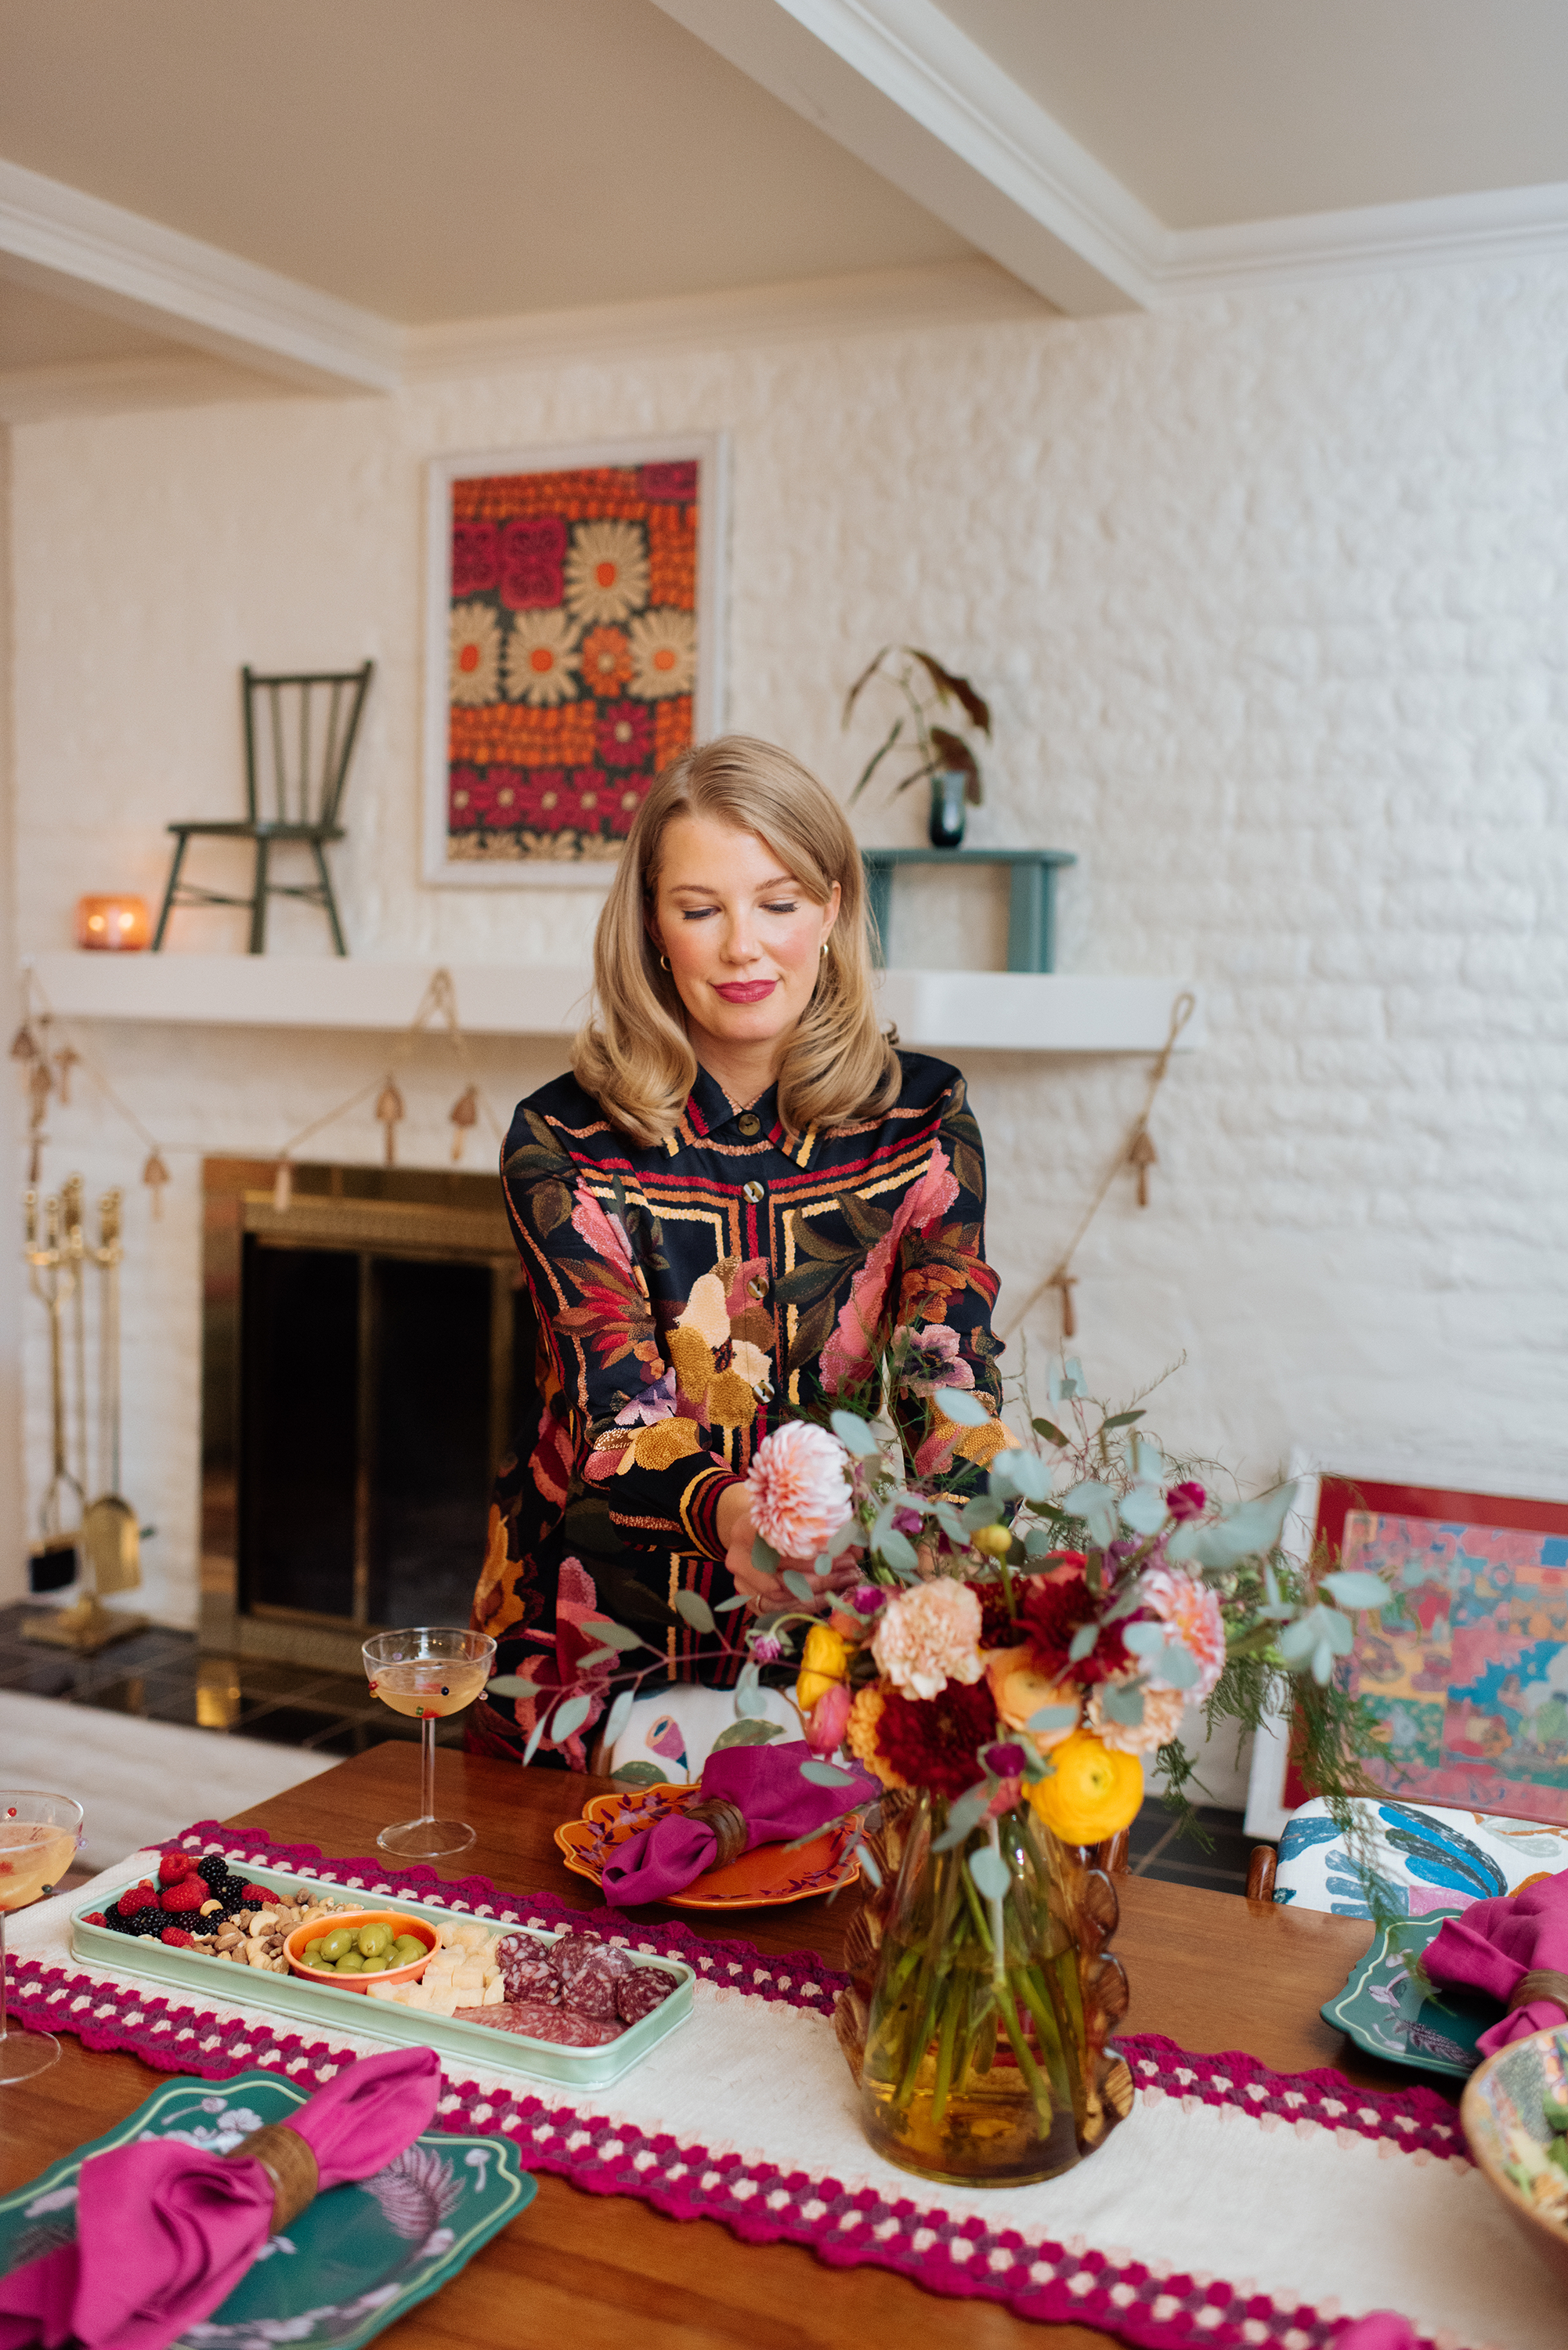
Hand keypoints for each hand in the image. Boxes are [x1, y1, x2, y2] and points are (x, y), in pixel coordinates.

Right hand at [717, 1487, 859, 1613]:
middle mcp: (738, 1560)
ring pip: (783, 1598)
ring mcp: (742, 1585)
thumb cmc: (778, 1523)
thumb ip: (825, 1531)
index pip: (784, 1549)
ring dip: (820, 1595)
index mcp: (745, 1530)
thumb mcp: (796, 1518)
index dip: (818, 1555)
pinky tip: (829, 1597)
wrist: (750, 1534)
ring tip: (845, 1584)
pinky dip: (809, 1606)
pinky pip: (782, 1612)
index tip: (848, 1555)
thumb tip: (857, 1548)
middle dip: (824, 1577)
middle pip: (784, 1578)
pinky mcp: (750, 1602)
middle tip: (851, 1572)